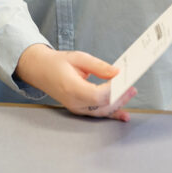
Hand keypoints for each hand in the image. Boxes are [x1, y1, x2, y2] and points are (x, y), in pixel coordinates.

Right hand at [14, 44, 137, 120]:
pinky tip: (124, 115)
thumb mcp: (78, 58)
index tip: (124, 80)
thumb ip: (99, 66)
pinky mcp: (79, 109)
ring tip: (131, 93)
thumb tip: (117, 73)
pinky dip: (112, 113)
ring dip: (119, 104)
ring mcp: (76, 108)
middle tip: (132, 86)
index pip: (97, 95)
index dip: (113, 89)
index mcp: (71, 88)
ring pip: (102, 111)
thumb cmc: (57, 63)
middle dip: (120, 96)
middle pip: (102, 105)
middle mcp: (74, 102)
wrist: (39, 70)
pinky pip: (97, 113)